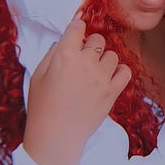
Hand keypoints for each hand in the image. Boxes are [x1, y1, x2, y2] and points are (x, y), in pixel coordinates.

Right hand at [23, 19, 130, 164]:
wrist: (56, 136)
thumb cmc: (42, 106)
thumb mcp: (38, 75)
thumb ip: (52, 54)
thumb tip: (65, 41)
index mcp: (65, 56)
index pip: (78, 27)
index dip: (77, 29)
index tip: (76, 35)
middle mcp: (86, 62)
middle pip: (97, 39)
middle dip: (90, 45)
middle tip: (83, 58)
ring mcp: (102, 77)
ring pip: (112, 55)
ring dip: (104, 60)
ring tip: (95, 71)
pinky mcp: (113, 92)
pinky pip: (125, 72)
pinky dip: (120, 72)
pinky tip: (110, 77)